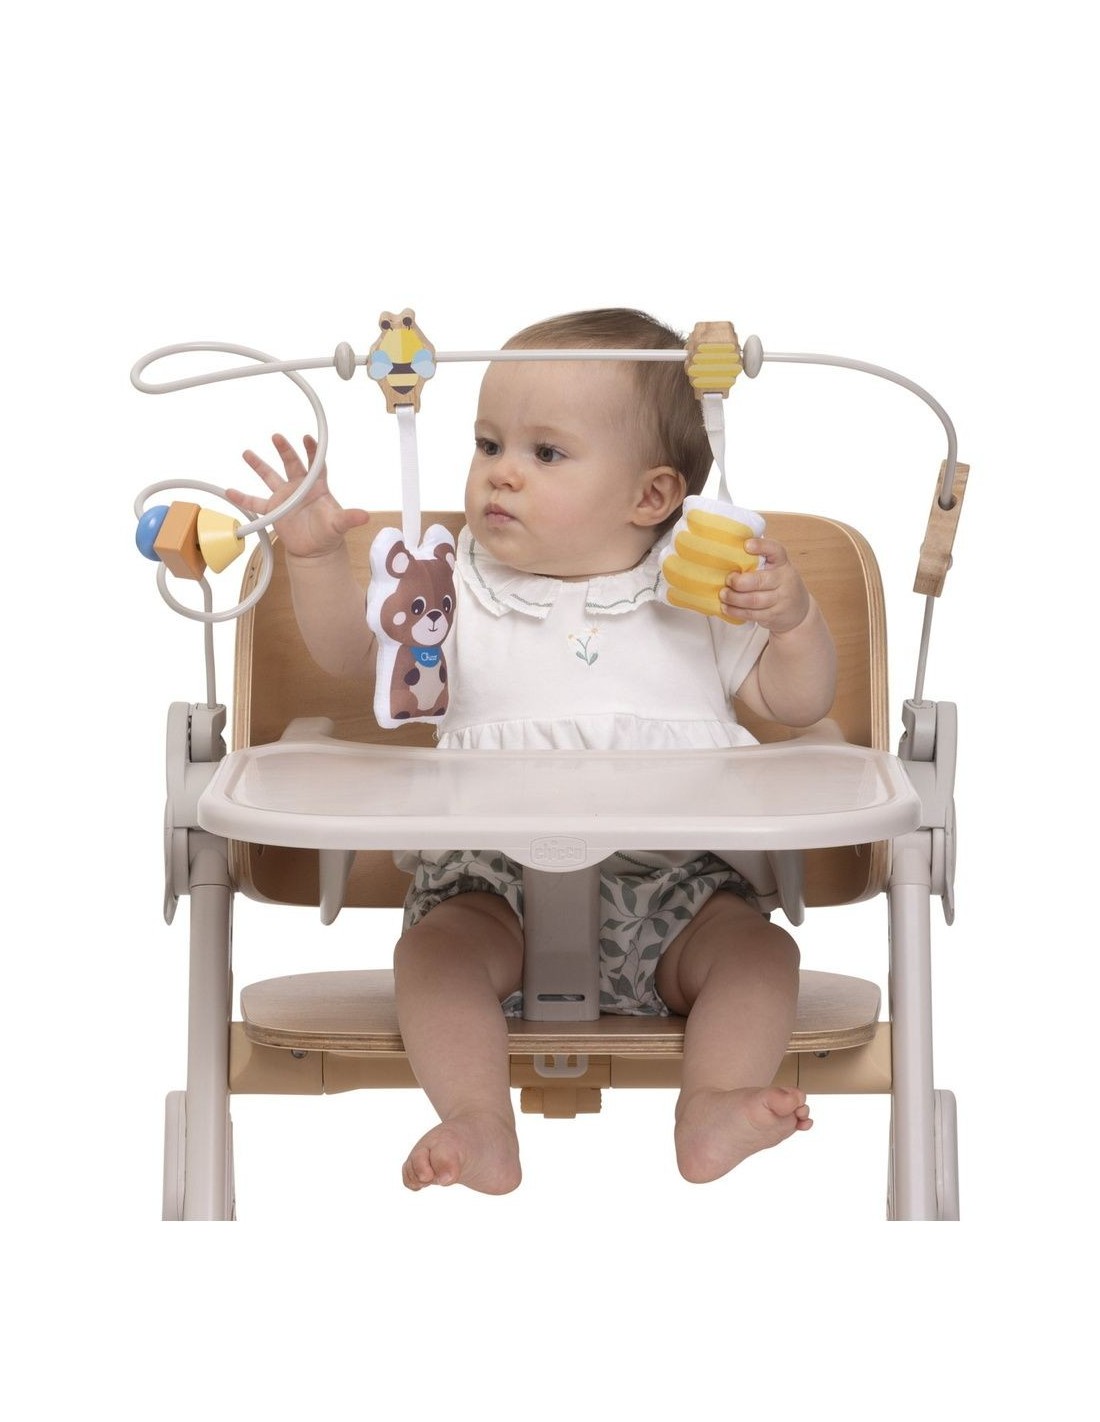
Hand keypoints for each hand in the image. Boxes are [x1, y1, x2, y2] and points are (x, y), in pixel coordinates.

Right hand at [226, 433, 368, 559]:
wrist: (315, 550)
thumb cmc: (328, 534)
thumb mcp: (339, 525)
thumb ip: (349, 518)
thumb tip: (365, 516)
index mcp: (318, 487)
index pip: (316, 465)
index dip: (313, 451)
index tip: (308, 438)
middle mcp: (300, 488)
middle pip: (292, 464)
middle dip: (285, 450)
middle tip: (277, 437)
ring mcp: (285, 497)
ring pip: (270, 477)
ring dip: (259, 465)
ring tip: (247, 453)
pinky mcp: (274, 510)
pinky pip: (255, 502)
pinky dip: (242, 497)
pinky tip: (230, 491)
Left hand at [720, 538, 811, 634]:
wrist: (799, 610)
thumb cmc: (779, 584)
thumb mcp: (776, 569)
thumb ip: (759, 561)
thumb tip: (730, 552)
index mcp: (782, 563)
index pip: (775, 550)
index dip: (761, 546)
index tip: (746, 545)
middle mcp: (784, 579)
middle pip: (759, 581)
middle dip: (739, 582)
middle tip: (728, 581)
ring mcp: (780, 599)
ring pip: (753, 600)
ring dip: (734, 598)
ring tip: (723, 595)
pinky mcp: (774, 615)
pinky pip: (752, 614)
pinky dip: (736, 611)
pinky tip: (726, 607)